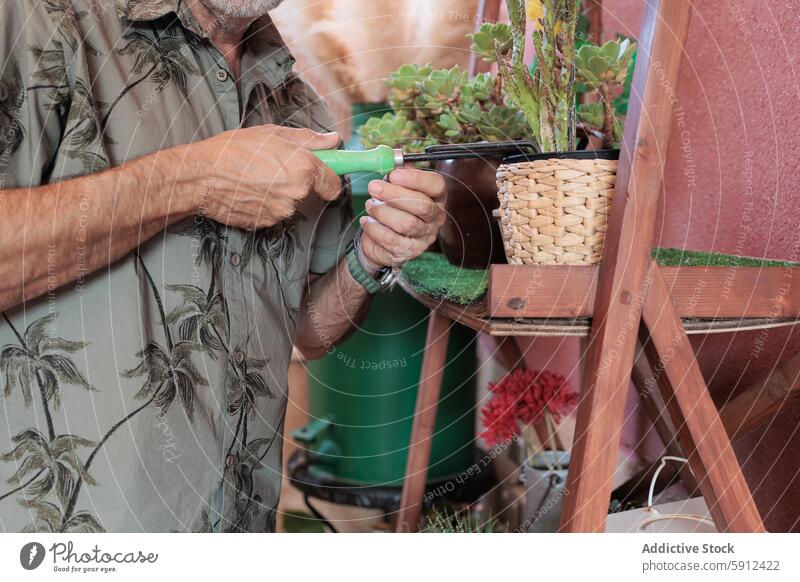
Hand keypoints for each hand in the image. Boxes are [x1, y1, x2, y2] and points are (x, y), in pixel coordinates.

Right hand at [184, 125, 341, 228]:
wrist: (202, 177)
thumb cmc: (233, 150)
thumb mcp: (273, 134)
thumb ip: (309, 139)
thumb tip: (333, 141)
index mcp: (304, 167)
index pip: (333, 184)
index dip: (328, 178)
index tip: (323, 174)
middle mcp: (297, 192)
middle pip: (309, 191)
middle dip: (297, 181)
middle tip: (273, 166)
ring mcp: (282, 211)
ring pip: (290, 202)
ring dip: (279, 192)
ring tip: (256, 177)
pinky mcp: (267, 223)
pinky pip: (274, 213)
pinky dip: (265, 204)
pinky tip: (249, 191)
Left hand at [359, 168, 446, 271]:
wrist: (381, 239)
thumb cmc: (392, 208)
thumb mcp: (395, 187)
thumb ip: (396, 175)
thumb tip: (390, 163)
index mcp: (436, 198)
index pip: (436, 185)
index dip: (416, 179)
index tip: (394, 174)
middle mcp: (435, 218)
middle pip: (422, 205)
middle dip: (395, 194)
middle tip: (374, 187)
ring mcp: (424, 237)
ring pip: (406, 223)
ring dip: (383, 212)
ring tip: (370, 205)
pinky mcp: (409, 251)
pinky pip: (391, 240)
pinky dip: (375, 229)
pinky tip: (367, 221)